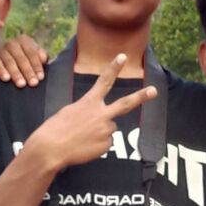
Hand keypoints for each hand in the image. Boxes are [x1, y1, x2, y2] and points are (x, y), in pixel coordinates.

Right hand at [0, 34, 47, 86]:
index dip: (37, 66)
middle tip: (33, 83)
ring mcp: (1, 50)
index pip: (32, 53)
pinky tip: (6, 79)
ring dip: (16, 73)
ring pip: (10, 62)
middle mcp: (12, 43)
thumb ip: (42, 57)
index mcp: (24, 40)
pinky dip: (1, 71)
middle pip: (21, 58)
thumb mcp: (35, 56)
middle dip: (28, 72)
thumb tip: (44, 58)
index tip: (40, 77)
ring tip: (21, 84)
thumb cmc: (26, 60)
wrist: (9, 61)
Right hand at [29, 54, 156, 171]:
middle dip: (141, 97)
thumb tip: (97, 119)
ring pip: (109, 129)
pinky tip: (84, 146)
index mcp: (89, 102)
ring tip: (82, 137)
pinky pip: (105, 143)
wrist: (51, 149)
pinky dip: (97, 145)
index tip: (123, 56)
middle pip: (125, 104)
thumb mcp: (69, 112)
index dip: (114, 68)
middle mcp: (100, 114)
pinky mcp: (106, 145)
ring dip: (99, 132)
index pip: (104, 81)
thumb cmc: (55, 129)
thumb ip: (87, 111)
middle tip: (154, 91)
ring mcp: (105, 130)